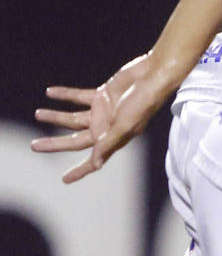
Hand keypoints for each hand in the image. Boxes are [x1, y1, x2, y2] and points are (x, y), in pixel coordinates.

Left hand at [31, 53, 176, 182]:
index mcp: (113, 138)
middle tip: (34, 146)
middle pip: (75, 139)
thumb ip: (108, 142)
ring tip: (38, 114)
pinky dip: (65, 95)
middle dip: (55, 144)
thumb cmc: (144, 102)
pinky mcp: (102, 95)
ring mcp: (103, 111)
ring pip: (73, 118)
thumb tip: (95, 163)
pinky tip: (50, 92)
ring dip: (55, 116)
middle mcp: (106, 127)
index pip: (94, 159)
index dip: (80, 170)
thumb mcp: (125, 125)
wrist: (153, 75)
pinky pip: (78, 96)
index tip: (65, 180)